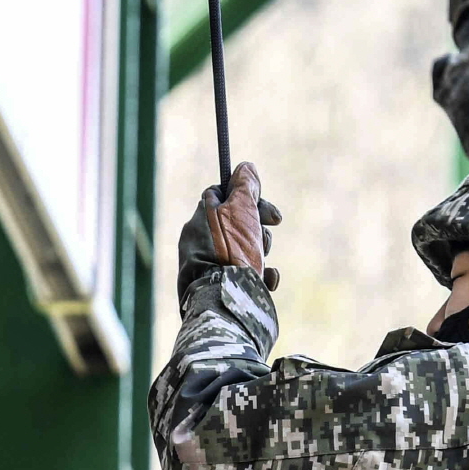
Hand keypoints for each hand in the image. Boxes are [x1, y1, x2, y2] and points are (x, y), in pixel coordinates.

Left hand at [178, 161, 282, 295]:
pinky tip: (267, 280)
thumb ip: (244, 186)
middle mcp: (199, 242)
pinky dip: (260, 276)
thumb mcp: (241, 209)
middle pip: (236, 223)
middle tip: (269, 232)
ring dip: (260, 251)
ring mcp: (207, 267)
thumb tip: (245, 167)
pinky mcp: (218, 289)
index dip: (247, 196)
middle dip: (259, 226)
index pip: (222, 195)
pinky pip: (243, 276)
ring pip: (242, 249)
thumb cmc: (231, 252)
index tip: (266, 207)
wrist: (223, 301)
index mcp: (199, 219)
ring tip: (262, 259)